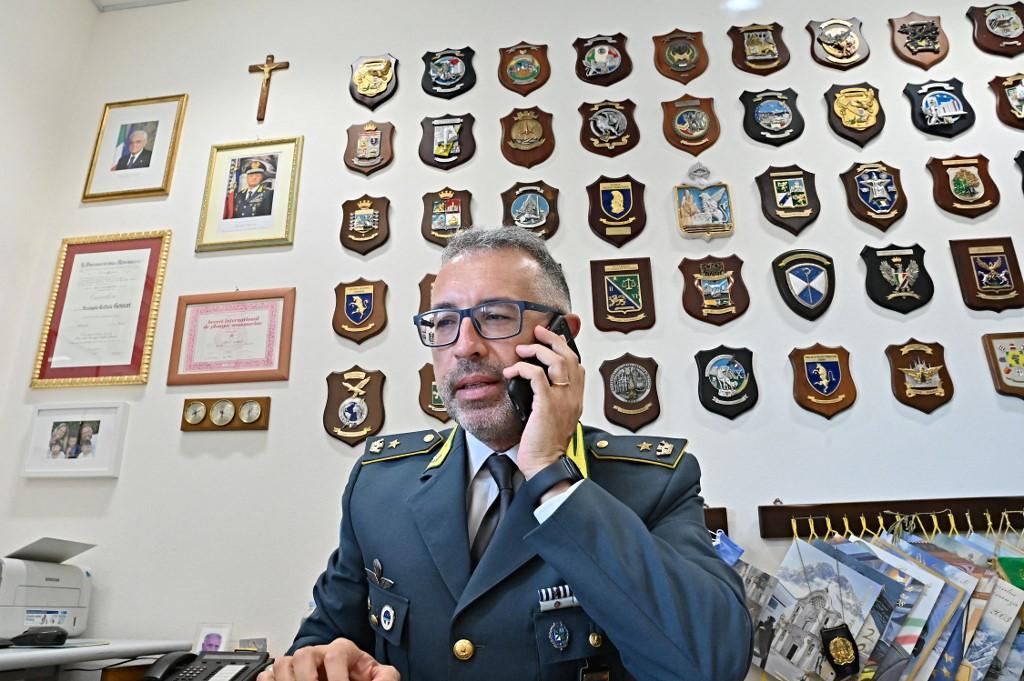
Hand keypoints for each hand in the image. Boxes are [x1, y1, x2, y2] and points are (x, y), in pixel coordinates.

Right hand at [257, 639, 399, 680]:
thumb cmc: (360, 680)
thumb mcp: (378, 676)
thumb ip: (386, 676)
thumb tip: (386, 678)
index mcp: (342, 651)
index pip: (336, 654)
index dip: (338, 677)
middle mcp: (319, 654)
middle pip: (304, 654)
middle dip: (308, 678)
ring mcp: (300, 666)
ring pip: (283, 663)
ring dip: (287, 679)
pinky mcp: (287, 677)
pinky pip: (268, 675)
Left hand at [502, 323, 584, 479]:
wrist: (546, 464)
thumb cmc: (546, 446)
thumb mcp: (554, 418)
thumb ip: (552, 400)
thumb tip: (536, 384)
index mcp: (576, 399)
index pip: (578, 366)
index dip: (565, 349)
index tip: (552, 340)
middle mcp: (572, 397)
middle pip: (569, 357)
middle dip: (553, 340)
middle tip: (539, 332)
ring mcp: (562, 400)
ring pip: (556, 361)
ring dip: (538, 351)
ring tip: (522, 350)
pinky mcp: (547, 404)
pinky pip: (537, 376)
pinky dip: (524, 368)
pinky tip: (513, 371)